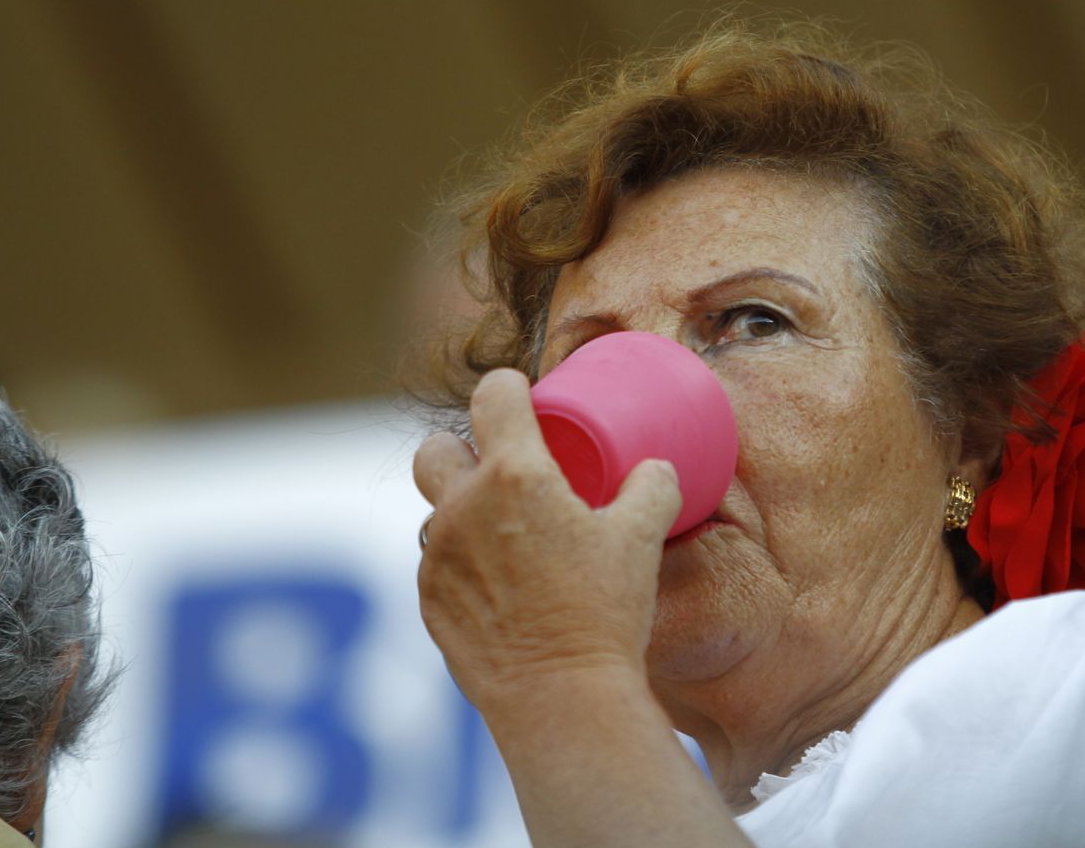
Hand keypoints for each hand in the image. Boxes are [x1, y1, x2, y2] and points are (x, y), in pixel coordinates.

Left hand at [414, 369, 680, 708]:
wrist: (560, 696)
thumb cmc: (603, 612)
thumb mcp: (642, 540)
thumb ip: (652, 489)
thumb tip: (656, 468)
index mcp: (514, 474)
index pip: (492, 394)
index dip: (509, 388)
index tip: (525, 399)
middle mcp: (462, 506)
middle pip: (437, 448)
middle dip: (464, 448)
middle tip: (503, 470)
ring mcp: (436, 555)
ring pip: (435, 510)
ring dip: (462, 511)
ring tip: (504, 535)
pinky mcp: (429, 600)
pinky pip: (436, 563)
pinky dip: (461, 562)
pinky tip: (497, 585)